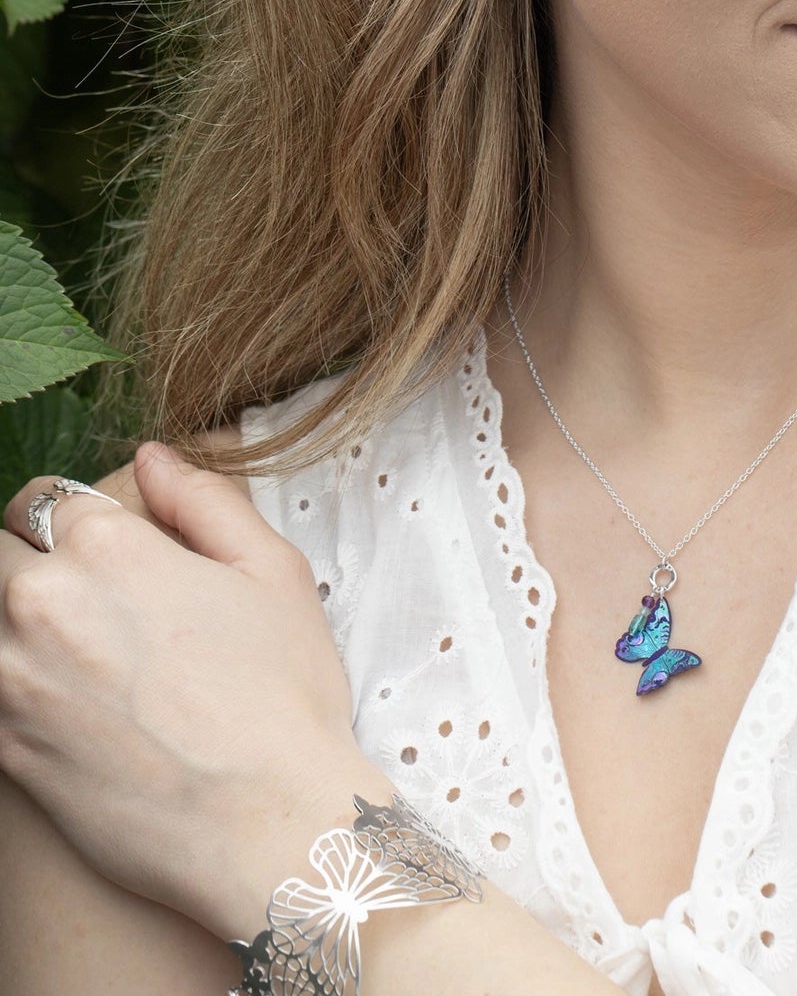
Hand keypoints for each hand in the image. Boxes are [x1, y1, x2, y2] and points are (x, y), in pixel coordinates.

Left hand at [0, 444, 386, 940]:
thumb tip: (153, 458)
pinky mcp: (1, 749)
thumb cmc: (284, 697)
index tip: (97, 545)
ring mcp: (12, 680)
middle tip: (80, 598)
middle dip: (31, 561)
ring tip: (67, 649)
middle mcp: (45, 603)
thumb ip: (205, 501)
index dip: (72, 516)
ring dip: (16, 622)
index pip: (45, 497)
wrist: (265, 824)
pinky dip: (12, 681)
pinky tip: (57, 699)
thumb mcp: (274, 573)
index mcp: (112, 548)